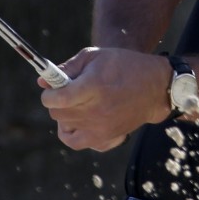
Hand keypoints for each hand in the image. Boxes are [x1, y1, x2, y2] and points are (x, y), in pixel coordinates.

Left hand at [38, 47, 171, 151]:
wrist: (156, 87)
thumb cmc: (124, 65)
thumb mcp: (96, 56)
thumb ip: (68, 67)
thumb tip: (42, 82)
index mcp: (94, 86)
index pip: (57, 99)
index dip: (49, 95)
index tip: (51, 90)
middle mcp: (97, 110)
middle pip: (58, 114)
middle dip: (57, 103)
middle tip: (68, 94)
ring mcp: (102, 127)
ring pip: (65, 128)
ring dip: (66, 116)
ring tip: (77, 106)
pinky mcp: (108, 138)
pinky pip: (77, 143)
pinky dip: (74, 134)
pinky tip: (82, 121)